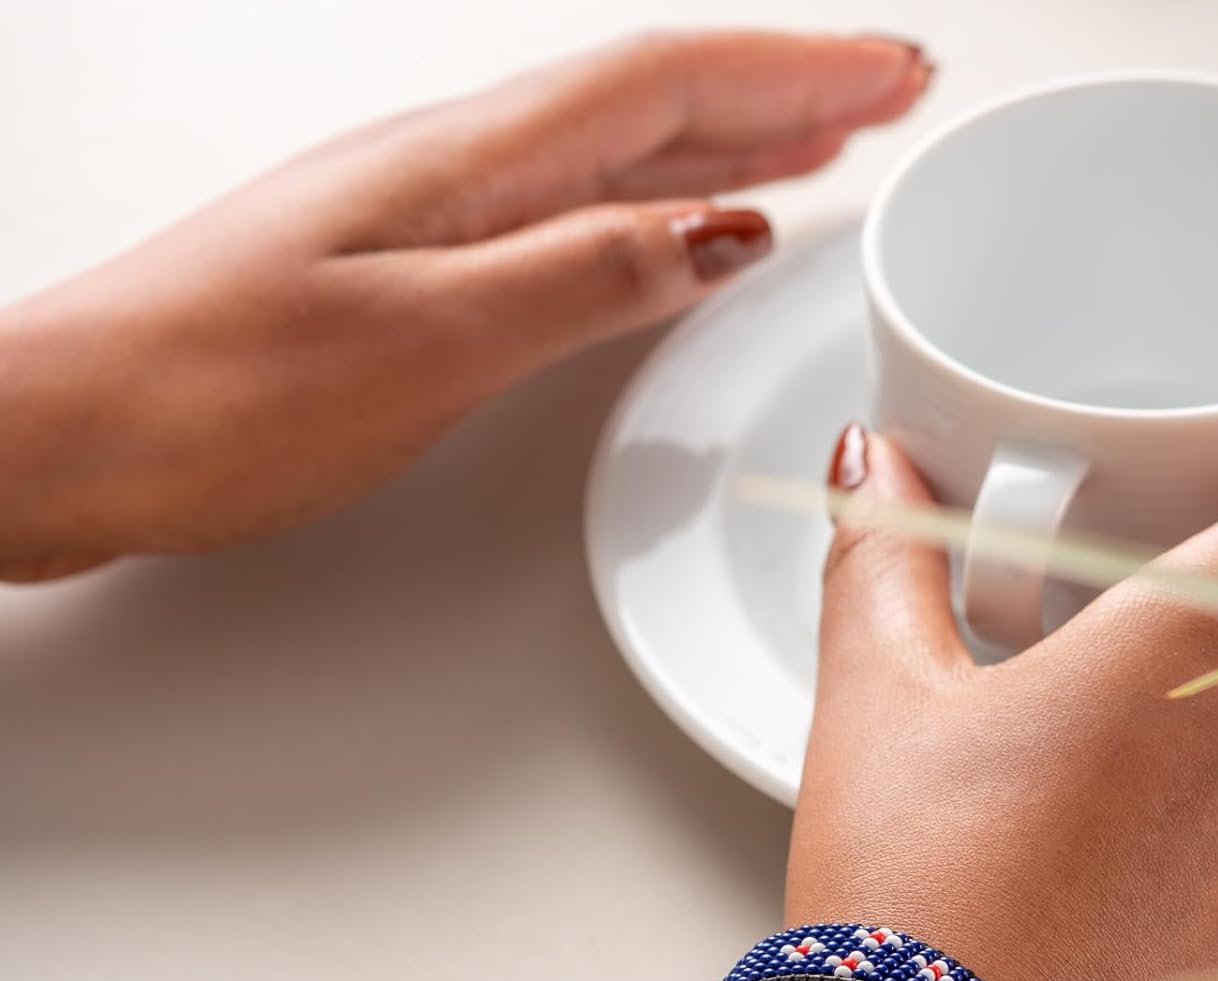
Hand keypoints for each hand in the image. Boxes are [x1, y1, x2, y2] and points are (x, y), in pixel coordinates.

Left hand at [0, 30, 930, 580]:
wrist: (81, 430)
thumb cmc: (219, 387)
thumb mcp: (430, 334)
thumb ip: (582, 275)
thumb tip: (716, 231)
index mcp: (472, 163)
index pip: (669, 85)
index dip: (795, 70)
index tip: (894, 74)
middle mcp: (462, 171)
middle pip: (657, 104)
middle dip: (788, 89)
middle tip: (888, 92)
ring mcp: (441, 219)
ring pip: (622, 157)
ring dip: (732, 141)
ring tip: (824, 142)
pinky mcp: (421, 276)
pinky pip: (576, 218)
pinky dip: (656, 209)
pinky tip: (679, 230)